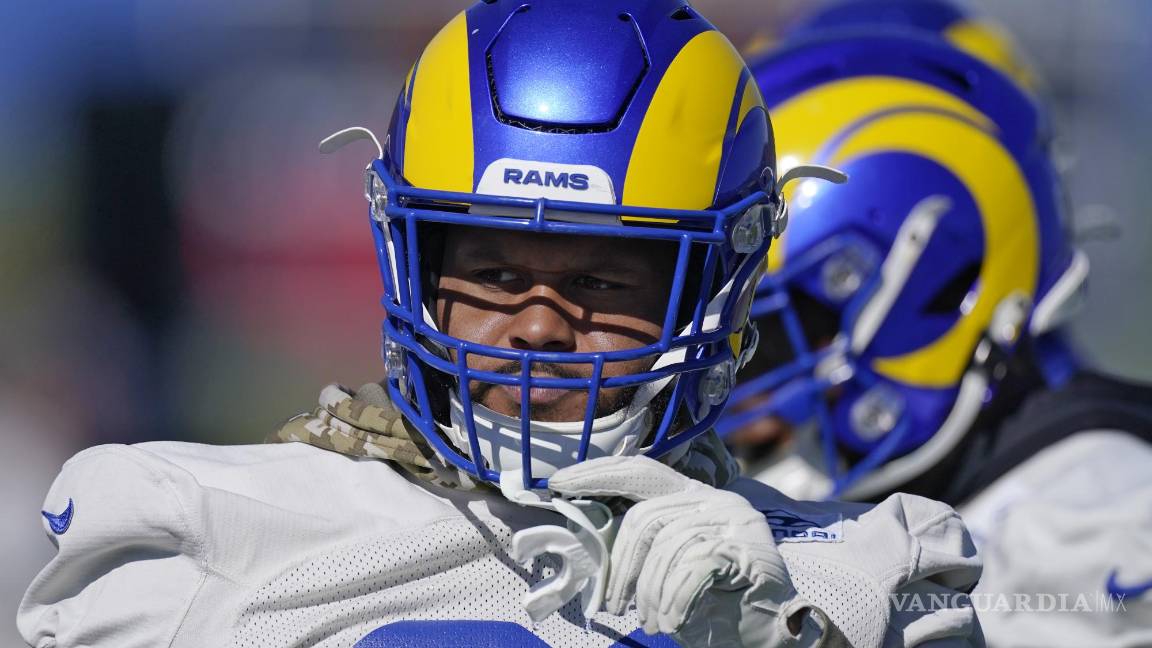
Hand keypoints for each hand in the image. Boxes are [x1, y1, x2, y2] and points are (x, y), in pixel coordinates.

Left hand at [548, 456, 833, 646]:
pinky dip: (676, 600)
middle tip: (613, 605)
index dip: (598, 473)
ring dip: (652, 593)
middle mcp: (716, 499)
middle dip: (621, 567)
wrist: (768, 632)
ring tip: (654, 623)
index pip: (640, 470)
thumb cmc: (714, 601)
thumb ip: (646, 542)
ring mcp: (735, 520)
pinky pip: (694, 568)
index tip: (559, 482)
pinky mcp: (749, 547)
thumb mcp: (671, 565)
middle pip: (647, 518)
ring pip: (667, 547)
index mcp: (694, 495)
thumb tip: (593, 536)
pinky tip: (675, 621)